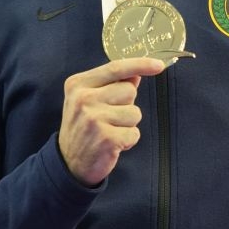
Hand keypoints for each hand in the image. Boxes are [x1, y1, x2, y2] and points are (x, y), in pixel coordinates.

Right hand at [58, 56, 164, 185]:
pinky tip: (112, 144)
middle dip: (127, 105)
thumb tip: (136, 74)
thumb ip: (111, 84)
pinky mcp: (106, 138)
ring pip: (135, 113)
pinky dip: (128, 141)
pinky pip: (134, 133)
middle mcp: (84, 99)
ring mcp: (94, 119)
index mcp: (78, 84)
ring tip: (109, 131)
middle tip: (109, 118)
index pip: (115, 68)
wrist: (69, 163)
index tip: (159, 65)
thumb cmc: (83, 128)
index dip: (140, 64)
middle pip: (129, 90)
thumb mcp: (88, 100)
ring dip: (128, 125)